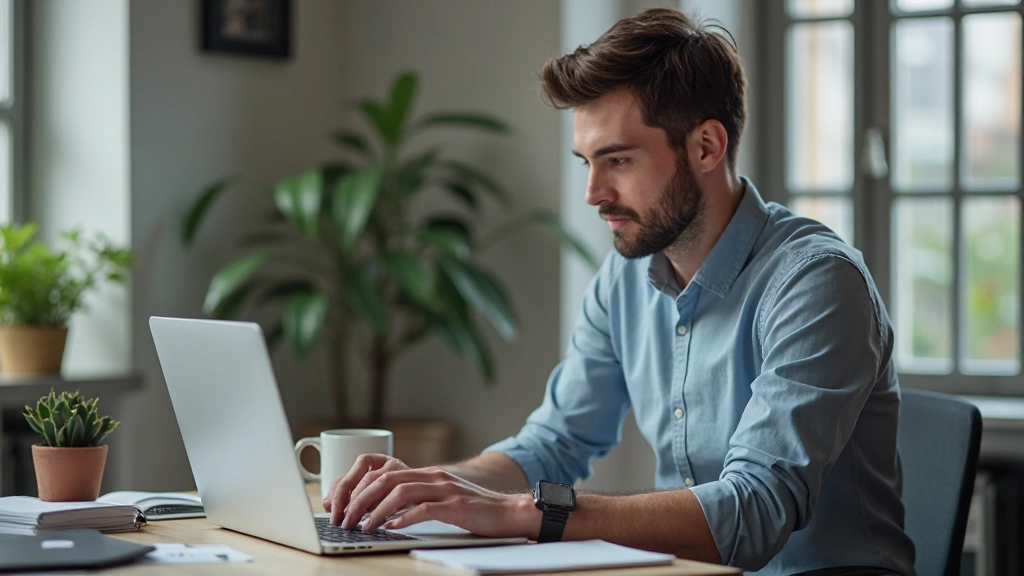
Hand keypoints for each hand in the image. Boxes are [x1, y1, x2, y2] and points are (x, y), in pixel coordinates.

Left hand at [341, 466, 540, 538]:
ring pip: (400, 492)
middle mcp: (434, 476)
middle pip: (386, 479)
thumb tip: (386, 514)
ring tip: (363, 526)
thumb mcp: (443, 500)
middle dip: (360, 499)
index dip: (360, 488)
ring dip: (376, 510)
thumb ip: (419, 500)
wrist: (511, 511)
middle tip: (345, 519)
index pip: (384, 473)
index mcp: (428, 474)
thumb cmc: (477, 511)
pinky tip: (391, 528)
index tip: (344, 506)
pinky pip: (424, 509)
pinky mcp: (456, 506)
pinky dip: (403, 519)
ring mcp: (445, 489)